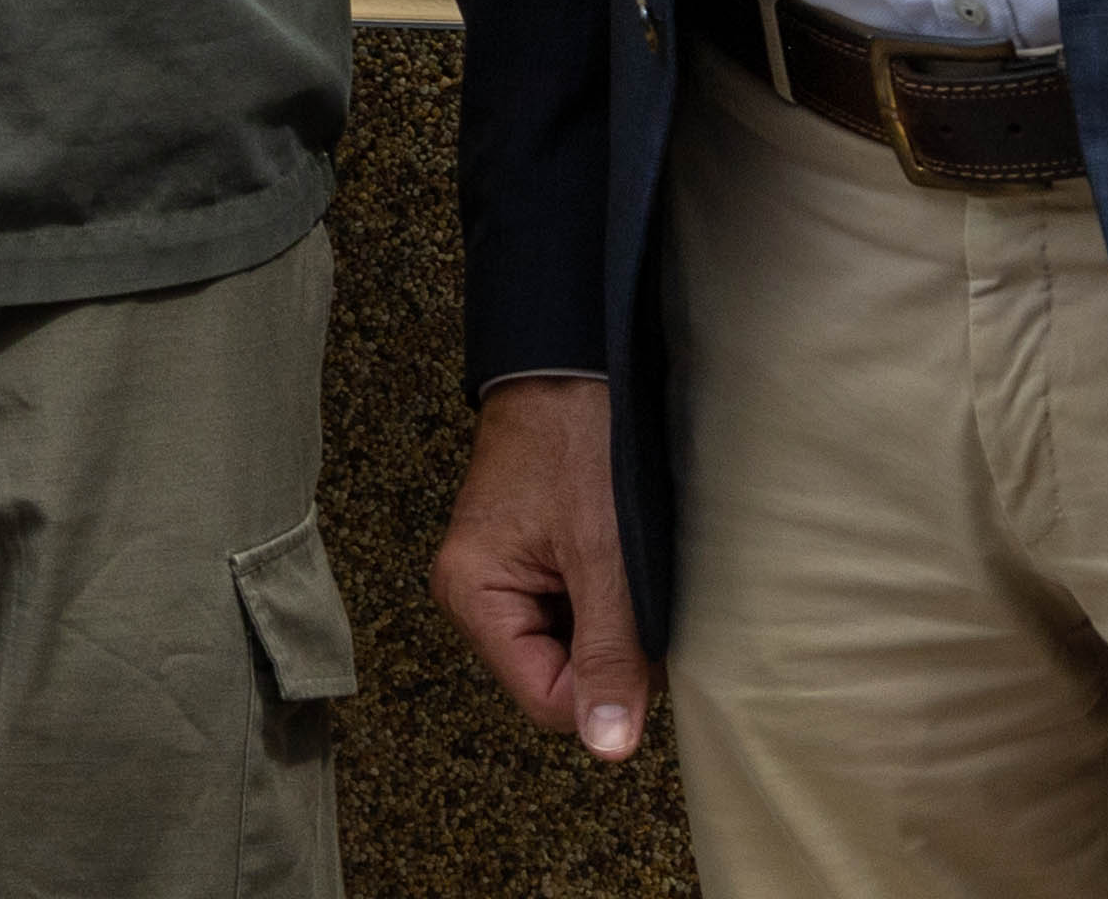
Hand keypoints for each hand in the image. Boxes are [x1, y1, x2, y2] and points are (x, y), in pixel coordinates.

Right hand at [432, 379, 653, 760]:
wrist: (574, 361)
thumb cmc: (579, 440)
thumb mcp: (606, 556)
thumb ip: (610, 654)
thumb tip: (608, 746)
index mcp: (472, 596)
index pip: (548, 700)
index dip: (604, 683)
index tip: (635, 629)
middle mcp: (475, 593)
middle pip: (558, 676)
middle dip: (609, 647)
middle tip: (628, 583)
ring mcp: (501, 578)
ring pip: (573, 647)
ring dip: (611, 619)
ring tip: (620, 559)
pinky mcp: (527, 560)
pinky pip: (574, 613)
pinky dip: (606, 595)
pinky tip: (614, 553)